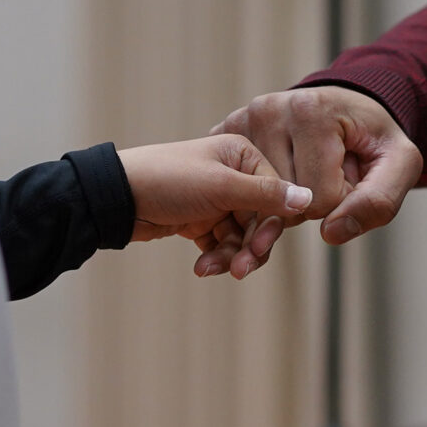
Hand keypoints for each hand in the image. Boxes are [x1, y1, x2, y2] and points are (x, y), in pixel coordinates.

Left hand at [114, 136, 312, 275]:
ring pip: (240, 237)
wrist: (117, 198)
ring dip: (230, 256)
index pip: (275, 195)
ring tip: (211, 270)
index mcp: (242, 155)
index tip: (259, 249)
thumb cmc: (167, 180)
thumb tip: (310, 198)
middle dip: (249, 247)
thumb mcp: (220, 186)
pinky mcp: (200, 219)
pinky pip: (220, 244)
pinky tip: (201, 268)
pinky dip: (215, 258)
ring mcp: (216, 198)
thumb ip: (266, 194)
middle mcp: (233, 174)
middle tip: (240, 270)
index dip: (269, 226)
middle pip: (259, 220)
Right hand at [202, 87, 422, 277]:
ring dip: (287, 198)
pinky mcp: (227, 130)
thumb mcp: (400, 165)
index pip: (320, 199)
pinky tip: (278, 174)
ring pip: (260, 202)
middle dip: (312, 201)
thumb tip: (330, 234)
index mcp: (312, 111)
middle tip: (327, 171)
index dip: (341, 199)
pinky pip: (238, 189)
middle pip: (285, 201)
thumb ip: (378, 202)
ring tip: (306, 168)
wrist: (350, 107)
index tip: (349, 174)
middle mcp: (270, 110)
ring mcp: (244, 119)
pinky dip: (260, 193)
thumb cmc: (374, 138)